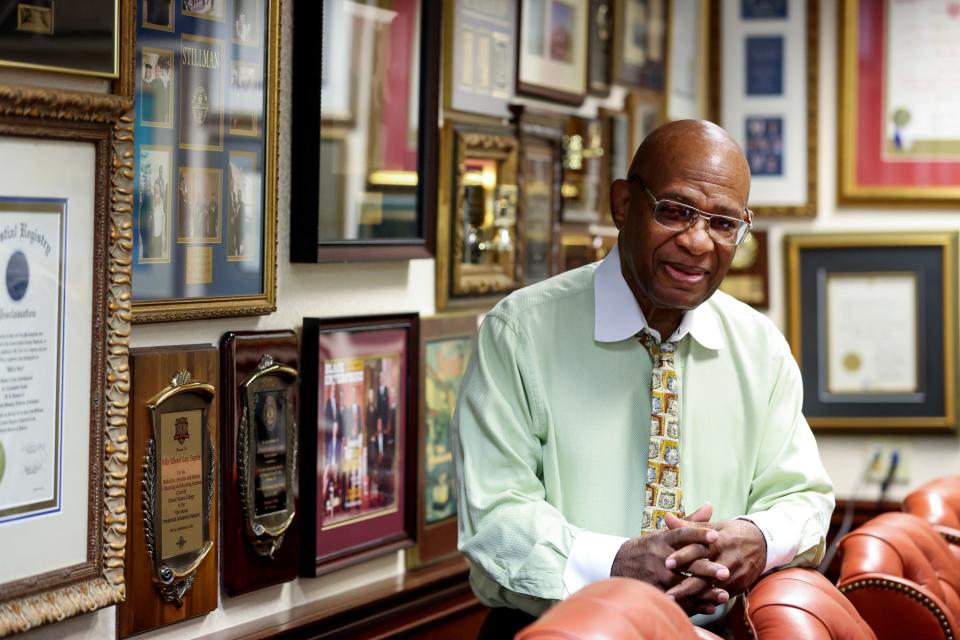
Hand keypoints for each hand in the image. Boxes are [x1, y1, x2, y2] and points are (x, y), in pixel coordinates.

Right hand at [610, 503, 729, 614]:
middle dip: (706, 569)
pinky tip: (710, 607)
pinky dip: (694, 606)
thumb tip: (710, 506)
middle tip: (726, 572)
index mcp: (662, 540)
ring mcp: (656, 577)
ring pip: (683, 585)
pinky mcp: (655, 592)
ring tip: (724, 595)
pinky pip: (677, 601)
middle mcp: (658, 557)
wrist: (618, 563)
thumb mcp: (664, 533)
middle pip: (685, 563)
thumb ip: (689, 523)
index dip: (698, 534)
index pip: (681, 535)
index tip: (716, 535)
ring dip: (704, 592)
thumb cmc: (649, 548)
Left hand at [664, 516, 765, 603]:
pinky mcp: (739, 586)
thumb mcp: (712, 526)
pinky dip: (706, 602)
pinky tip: (691, 607)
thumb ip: (689, 525)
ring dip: (694, 597)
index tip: (667, 563)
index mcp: (719, 542)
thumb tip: (667, 518)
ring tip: (675, 603)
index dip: (683, 556)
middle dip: (686, 585)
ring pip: (712, 589)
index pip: (699, 549)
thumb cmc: (730, 533)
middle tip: (668, 594)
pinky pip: (721, 596)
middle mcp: (728, 559)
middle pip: (704, 575)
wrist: (762, 543)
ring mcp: (735, 575)